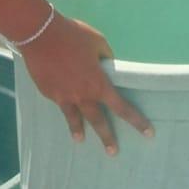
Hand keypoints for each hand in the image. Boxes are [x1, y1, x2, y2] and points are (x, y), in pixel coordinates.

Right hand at [22, 12, 152, 152]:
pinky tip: (63, 104)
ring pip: (74, 119)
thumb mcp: (98, 42)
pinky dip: (64, 105)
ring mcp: (64, 97)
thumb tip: (107, 65)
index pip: (121, 107)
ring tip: (81, 140)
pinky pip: (60, 103)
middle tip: (114, 152)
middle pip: (98, 121)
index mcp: (99, 84)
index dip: (136, 120)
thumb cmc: (74, 36)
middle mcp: (83, 96)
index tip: (148, 133)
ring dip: (78, 130)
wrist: (41, 36)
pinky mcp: (49, 93)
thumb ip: (105, 58)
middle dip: (107, 137)